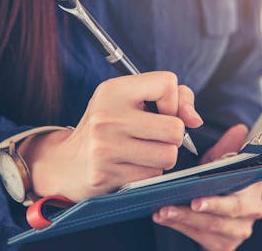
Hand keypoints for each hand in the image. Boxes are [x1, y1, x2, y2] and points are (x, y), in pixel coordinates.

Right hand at [19, 71, 202, 200]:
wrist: (66, 163)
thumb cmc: (109, 126)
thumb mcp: (131, 100)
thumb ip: (173, 97)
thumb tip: (195, 120)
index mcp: (113, 90)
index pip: (167, 83)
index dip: (173, 101)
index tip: (160, 112)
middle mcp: (107, 116)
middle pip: (175, 128)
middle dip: (173, 136)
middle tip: (153, 137)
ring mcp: (105, 147)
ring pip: (168, 156)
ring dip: (161, 157)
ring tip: (140, 152)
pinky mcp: (106, 175)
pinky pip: (152, 176)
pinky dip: (147, 173)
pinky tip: (128, 166)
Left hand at [153, 124, 261, 250]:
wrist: (225, 201)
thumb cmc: (224, 177)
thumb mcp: (225, 160)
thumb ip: (229, 148)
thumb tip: (239, 129)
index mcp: (255, 188)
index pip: (238, 199)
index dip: (216, 202)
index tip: (195, 200)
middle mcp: (251, 213)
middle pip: (221, 219)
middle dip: (192, 215)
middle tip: (169, 207)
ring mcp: (238, 232)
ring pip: (209, 230)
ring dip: (182, 221)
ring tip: (161, 211)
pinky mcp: (225, 245)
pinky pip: (202, 239)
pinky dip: (181, 228)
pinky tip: (164, 219)